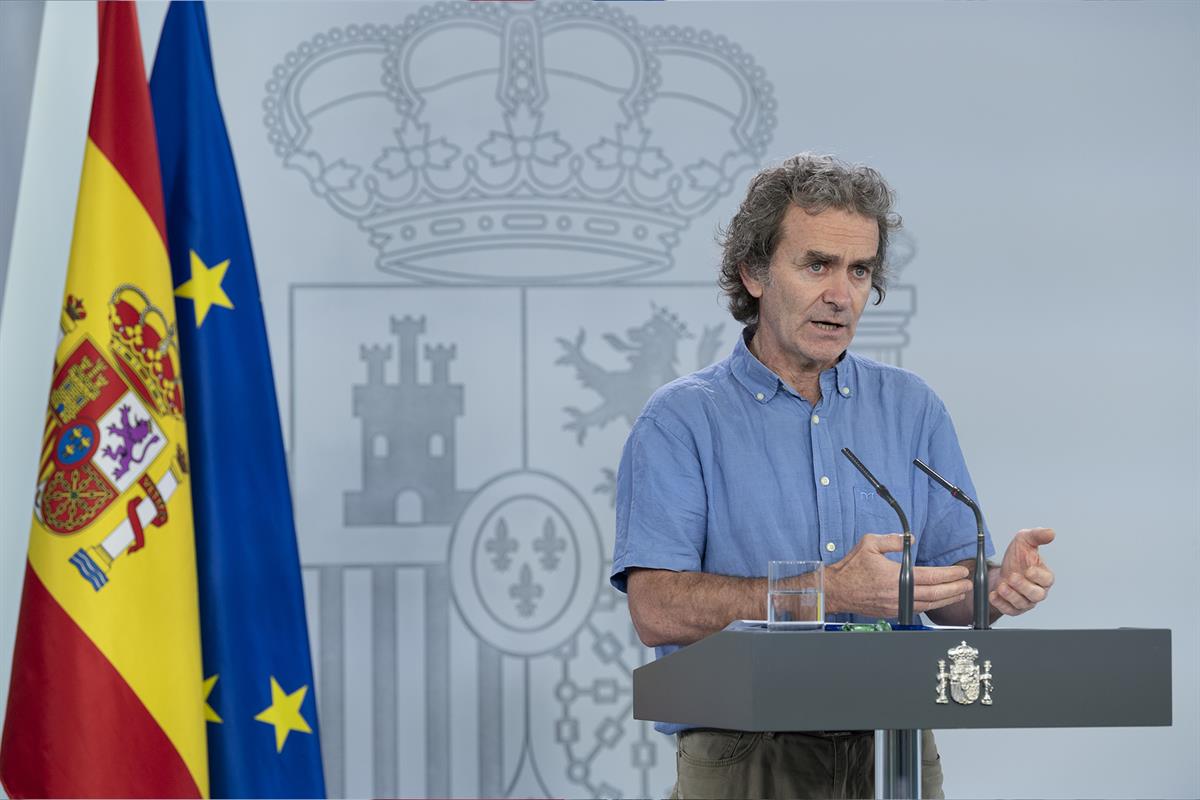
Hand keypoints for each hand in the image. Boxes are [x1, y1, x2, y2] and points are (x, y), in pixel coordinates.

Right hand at [826, 534, 970, 617]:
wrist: (837, 590)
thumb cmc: (851, 568)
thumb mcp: (869, 543)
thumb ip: (893, 540)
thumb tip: (911, 538)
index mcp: (896, 576)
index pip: (931, 576)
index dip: (949, 574)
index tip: (961, 571)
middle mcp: (899, 594)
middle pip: (935, 593)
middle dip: (955, 588)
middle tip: (968, 584)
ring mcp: (896, 606)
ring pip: (929, 605)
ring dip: (947, 599)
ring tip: (959, 593)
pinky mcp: (892, 612)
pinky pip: (917, 610)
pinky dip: (932, 605)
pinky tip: (938, 601)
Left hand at [990, 527, 1054, 616]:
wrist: (1002, 569)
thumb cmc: (1017, 557)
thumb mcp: (1025, 541)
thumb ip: (1037, 535)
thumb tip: (1051, 532)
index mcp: (1043, 576)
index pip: (1047, 579)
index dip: (1039, 576)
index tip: (1029, 570)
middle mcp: (1037, 590)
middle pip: (1036, 595)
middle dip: (1023, 587)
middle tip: (1012, 577)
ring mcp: (1026, 601)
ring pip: (1022, 604)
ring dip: (1011, 596)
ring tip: (1001, 586)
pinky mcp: (1014, 608)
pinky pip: (1009, 610)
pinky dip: (1001, 604)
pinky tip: (993, 595)